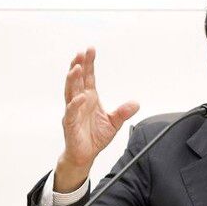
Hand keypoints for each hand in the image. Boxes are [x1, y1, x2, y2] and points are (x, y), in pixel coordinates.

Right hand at [55, 47, 138, 192]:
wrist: (85, 155)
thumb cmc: (95, 137)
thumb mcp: (114, 123)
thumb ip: (123, 112)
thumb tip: (136, 103)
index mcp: (90, 98)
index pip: (88, 77)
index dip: (89, 64)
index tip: (90, 50)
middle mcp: (79, 102)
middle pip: (77, 80)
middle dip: (78, 66)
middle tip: (81, 53)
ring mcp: (73, 112)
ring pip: (70, 92)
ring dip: (72, 80)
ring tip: (75, 68)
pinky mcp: (70, 124)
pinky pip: (71, 113)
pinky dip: (75, 104)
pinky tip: (80, 97)